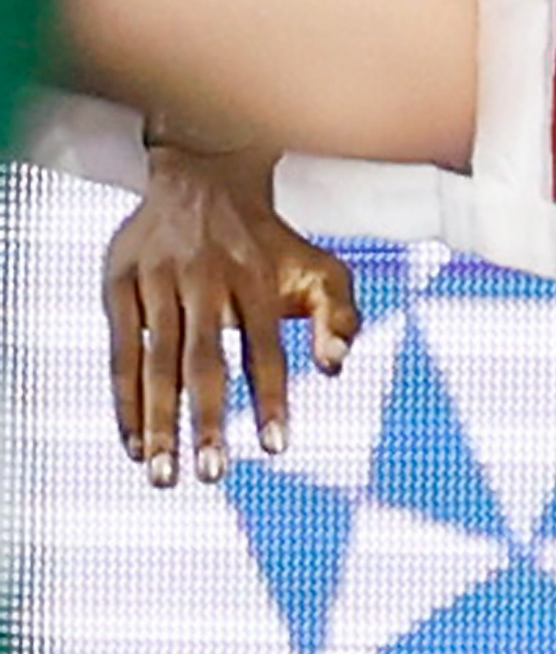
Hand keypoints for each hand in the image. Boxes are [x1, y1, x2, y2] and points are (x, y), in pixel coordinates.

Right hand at [102, 144, 357, 484]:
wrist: (202, 178)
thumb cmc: (271, 243)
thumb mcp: (321, 268)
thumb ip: (340, 317)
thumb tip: (333, 368)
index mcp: (254, 278)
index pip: (265, 349)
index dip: (272, 398)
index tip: (276, 448)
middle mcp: (202, 279)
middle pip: (203, 361)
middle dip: (206, 421)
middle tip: (213, 475)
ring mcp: (155, 281)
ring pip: (155, 362)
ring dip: (158, 422)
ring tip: (164, 474)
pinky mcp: (118, 282)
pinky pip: (119, 352)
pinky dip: (125, 400)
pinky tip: (134, 444)